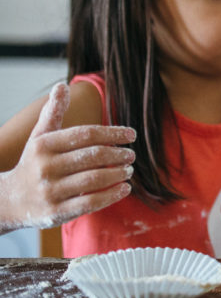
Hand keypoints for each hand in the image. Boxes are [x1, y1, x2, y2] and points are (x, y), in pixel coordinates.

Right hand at [0, 84, 135, 231]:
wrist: (8, 201)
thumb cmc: (33, 163)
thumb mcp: (39, 137)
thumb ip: (53, 113)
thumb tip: (61, 85)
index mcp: (44, 145)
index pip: (85, 134)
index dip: (112, 132)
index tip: (131, 134)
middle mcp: (45, 167)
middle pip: (93, 156)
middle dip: (117, 154)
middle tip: (131, 154)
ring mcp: (50, 191)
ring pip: (94, 179)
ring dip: (117, 173)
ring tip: (129, 170)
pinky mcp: (56, 212)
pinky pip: (90, 202)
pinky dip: (111, 195)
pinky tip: (124, 188)